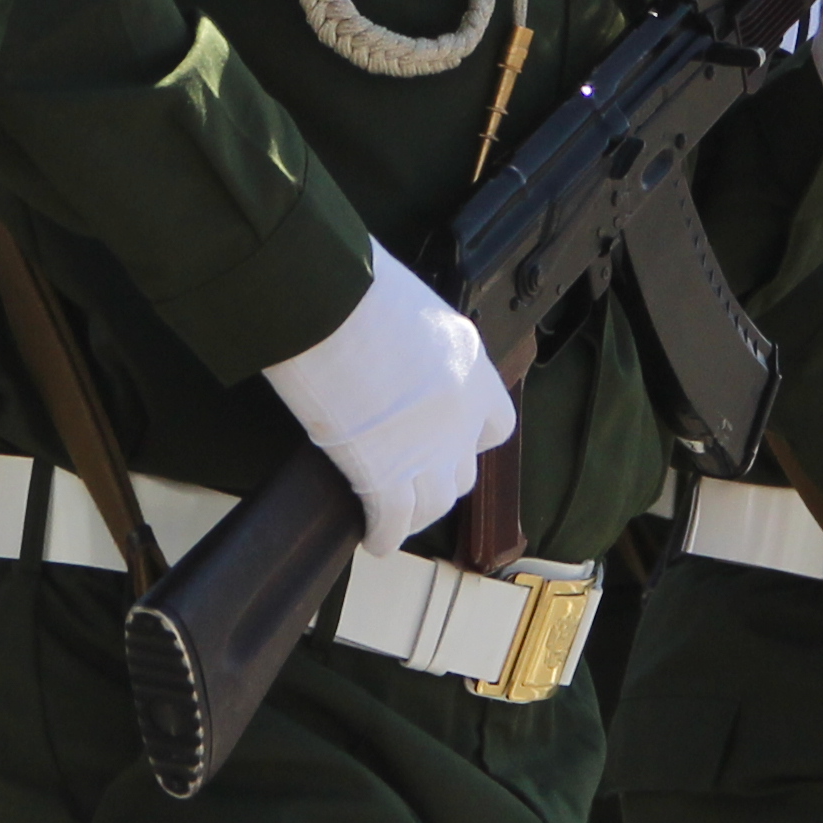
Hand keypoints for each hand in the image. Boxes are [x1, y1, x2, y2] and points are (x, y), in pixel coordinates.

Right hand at [262, 254, 511, 549]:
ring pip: (434, 506)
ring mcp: (426, 452)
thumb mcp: (410, 306)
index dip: (470, 436)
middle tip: (410, 475)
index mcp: (469, 367)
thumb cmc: (355, 283)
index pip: (496, 424)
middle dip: (439, 478)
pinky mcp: (385, 478)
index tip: (446, 438)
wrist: (326, 301)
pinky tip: (373, 539)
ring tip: (394, 515)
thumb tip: (394, 347)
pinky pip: (392, 524)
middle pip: (463, 472)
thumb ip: (416, 341)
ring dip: (415, 513)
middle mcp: (459, 416)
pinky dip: (383, 535)